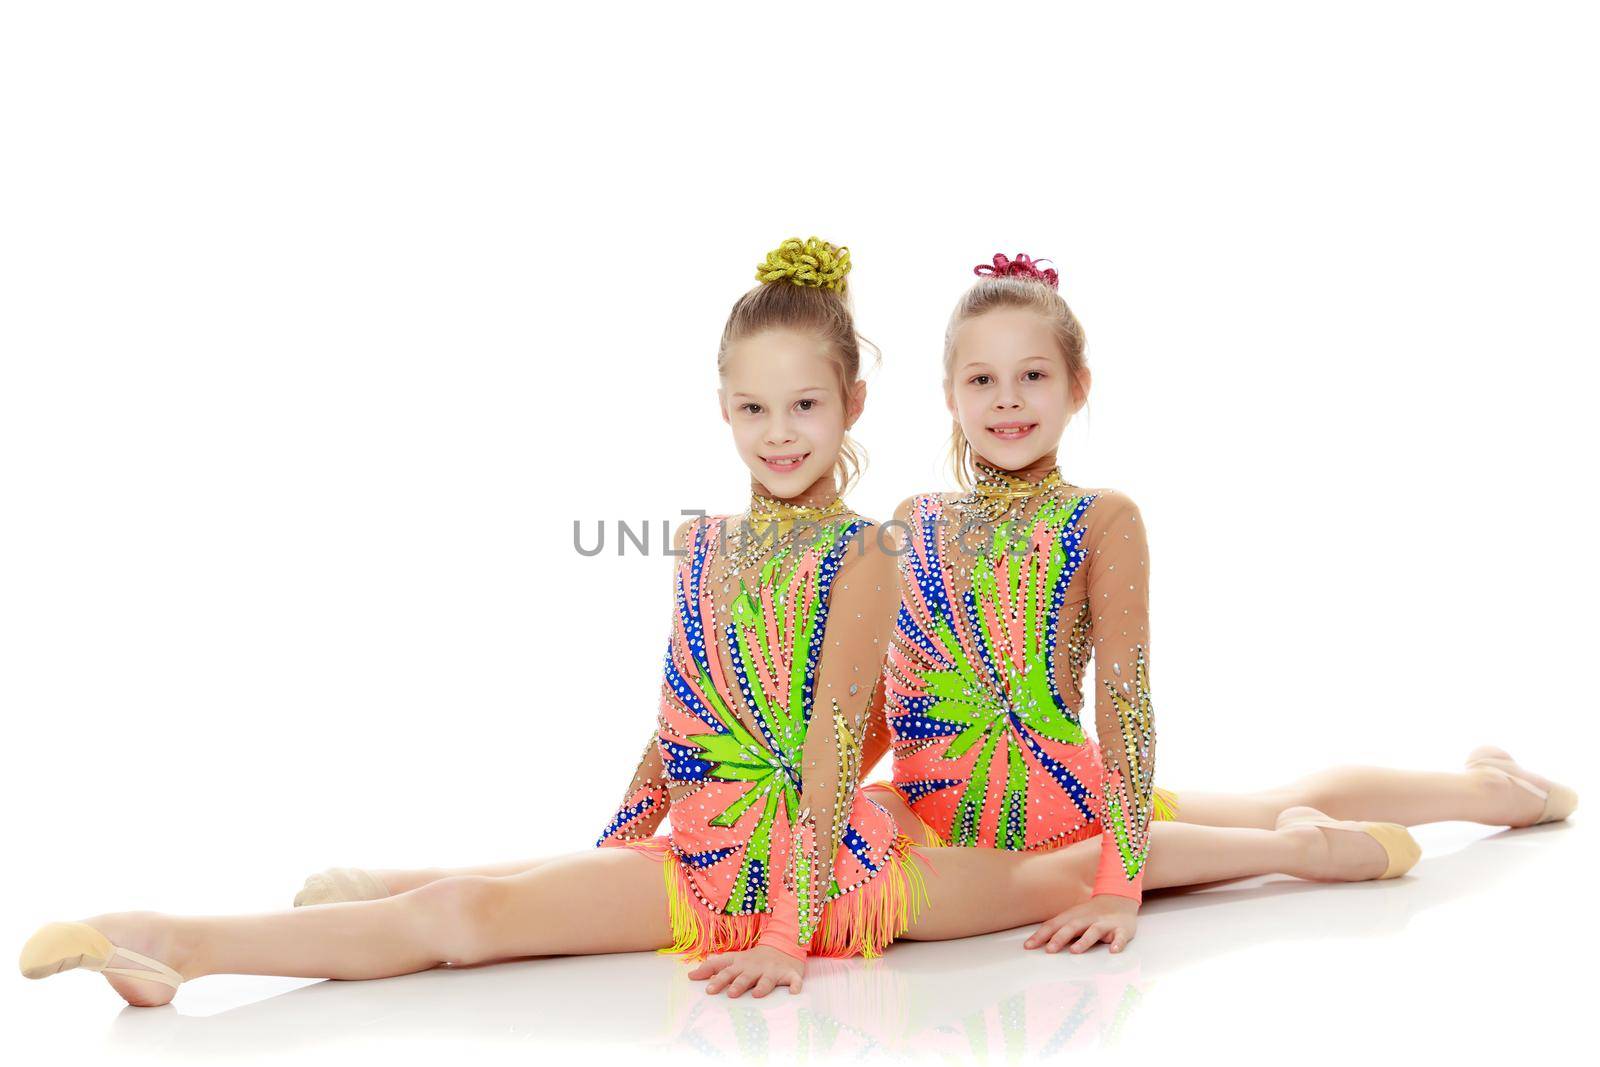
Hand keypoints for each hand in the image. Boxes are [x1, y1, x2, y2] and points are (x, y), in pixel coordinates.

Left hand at [687, 946, 803, 997]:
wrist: (782, 946)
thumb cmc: (753, 959)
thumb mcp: (733, 959)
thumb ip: (712, 967)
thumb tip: (690, 976)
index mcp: (741, 963)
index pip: (726, 969)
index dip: (717, 978)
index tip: (707, 989)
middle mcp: (755, 966)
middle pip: (745, 976)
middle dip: (738, 984)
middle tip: (730, 994)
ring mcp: (773, 970)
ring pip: (767, 979)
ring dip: (763, 986)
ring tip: (757, 994)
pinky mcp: (789, 974)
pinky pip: (793, 980)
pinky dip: (795, 985)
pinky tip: (794, 992)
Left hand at [1024, 894, 1139, 954]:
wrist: (1119, 900)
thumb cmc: (1090, 914)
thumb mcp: (1072, 919)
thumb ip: (1056, 930)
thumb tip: (1033, 943)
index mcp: (1073, 917)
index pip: (1054, 925)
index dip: (1041, 936)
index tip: (1028, 947)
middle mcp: (1087, 919)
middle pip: (1072, 927)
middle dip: (1060, 938)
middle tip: (1049, 950)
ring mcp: (1105, 924)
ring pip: (1094, 932)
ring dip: (1084, 941)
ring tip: (1074, 951)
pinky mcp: (1121, 930)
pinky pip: (1120, 937)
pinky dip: (1118, 943)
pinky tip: (1113, 950)